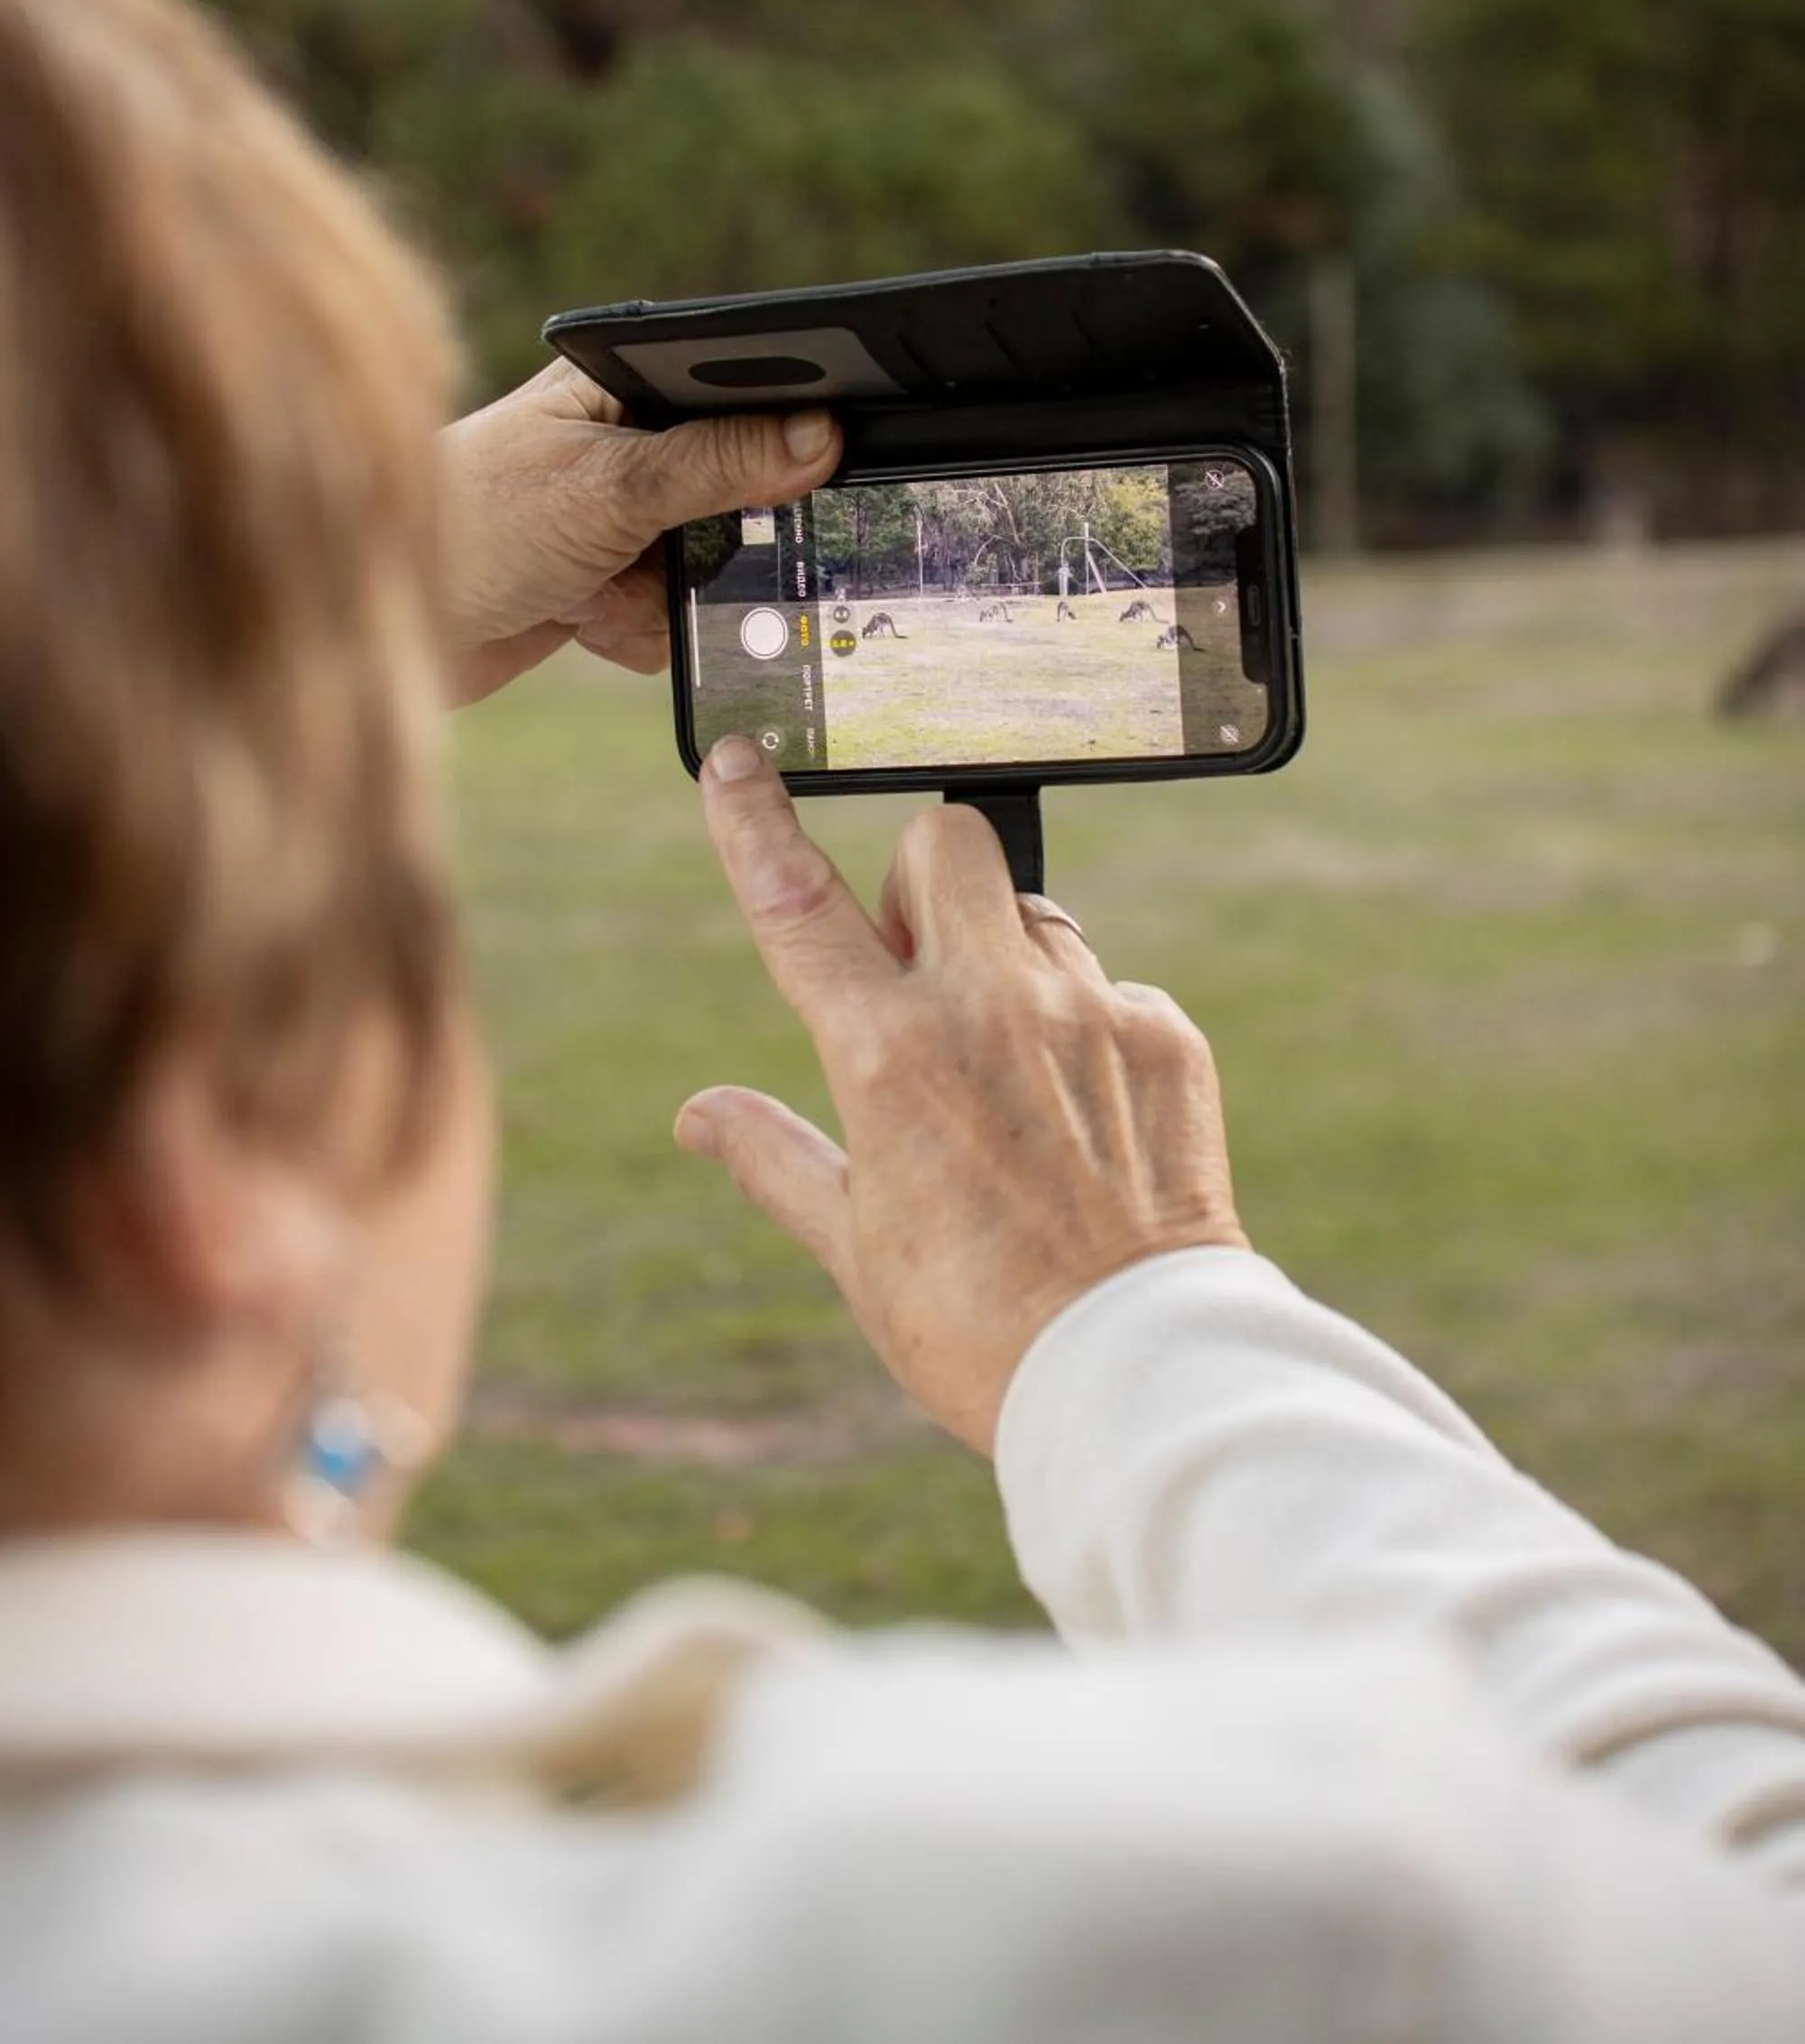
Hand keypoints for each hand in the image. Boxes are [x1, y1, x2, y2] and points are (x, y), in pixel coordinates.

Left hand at [438, 360, 840, 702]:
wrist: (379, 626)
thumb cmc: (472, 524)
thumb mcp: (612, 487)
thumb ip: (720, 460)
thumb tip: (819, 434)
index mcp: (620, 385)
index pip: (734, 391)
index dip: (780, 432)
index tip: (810, 473)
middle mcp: (620, 445)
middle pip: (733, 490)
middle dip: (709, 543)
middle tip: (667, 553)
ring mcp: (610, 517)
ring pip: (705, 564)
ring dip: (662, 597)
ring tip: (597, 592)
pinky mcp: (597, 582)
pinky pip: (668, 615)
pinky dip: (634, 631)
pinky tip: (580, 621)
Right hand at [675, 739, 1247, 1454]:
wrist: (1138, 1377)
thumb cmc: (978, 1328)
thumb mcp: (855, 1249)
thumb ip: (776, 1158)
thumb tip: (697, 1114)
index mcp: (887, 1056)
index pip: (799, 904)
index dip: (755, 823)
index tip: (738, 760)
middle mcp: (989, 1008)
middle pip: (946, 842)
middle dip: (922, 882)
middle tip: (922, 974)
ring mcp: (1087, 1014)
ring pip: (1035, 911)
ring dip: (1007, 960)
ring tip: (1014, 1074)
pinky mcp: (1166, 1036)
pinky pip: (1113, 988)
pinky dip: (1090, 1030)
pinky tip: (1088, 1119)